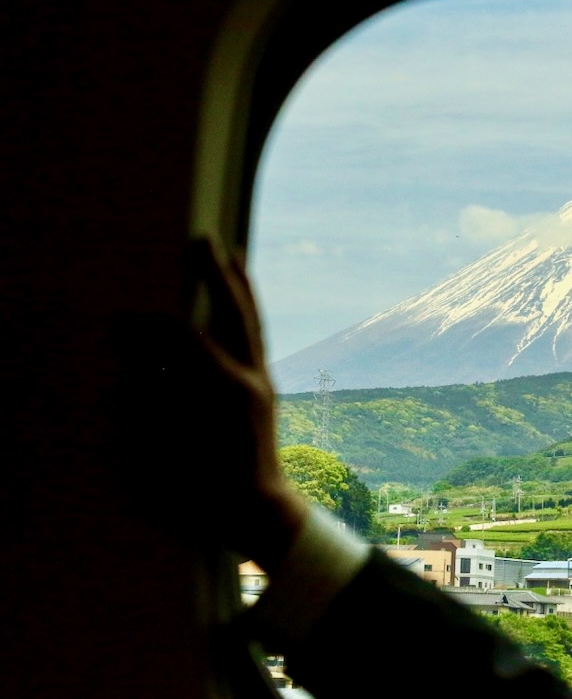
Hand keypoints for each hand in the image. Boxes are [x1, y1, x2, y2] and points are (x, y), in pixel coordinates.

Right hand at [117, 238, 305, 569]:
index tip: (123, 319)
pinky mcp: (264, 391)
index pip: (186, 340)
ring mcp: (262, 384)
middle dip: (217, 277)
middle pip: (234, 315)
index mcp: (227, 392)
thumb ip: (154, 404)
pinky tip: (235, 304)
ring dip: (238, 289)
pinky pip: (254, 342)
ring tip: (230, 257)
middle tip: (204, 240)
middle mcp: (251, 379)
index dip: (152, 327)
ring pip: (251, 324)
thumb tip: (141, 367)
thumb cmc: (202, 491)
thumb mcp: (167, 450)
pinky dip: (245, 316)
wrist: (254, 515)